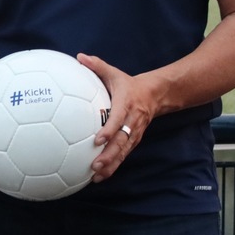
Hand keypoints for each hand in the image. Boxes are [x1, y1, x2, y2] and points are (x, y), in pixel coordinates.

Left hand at [80, 53, 154, 182]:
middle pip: (122, 141)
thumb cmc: (128, 84)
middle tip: (94, 165)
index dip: (109, 130)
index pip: (118, 119)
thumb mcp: (114, 73)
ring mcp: (135, 133)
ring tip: (96, 176)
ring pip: (124, 152)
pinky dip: (113, 166)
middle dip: (109, 155)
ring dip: (111, 165)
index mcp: (126, 104)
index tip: (97, 140)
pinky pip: (123, 155)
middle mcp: (132, 121)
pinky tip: (100, 177)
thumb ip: (97, 65)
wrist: (155, 95)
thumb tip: (79, 57)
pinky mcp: (134, 141)